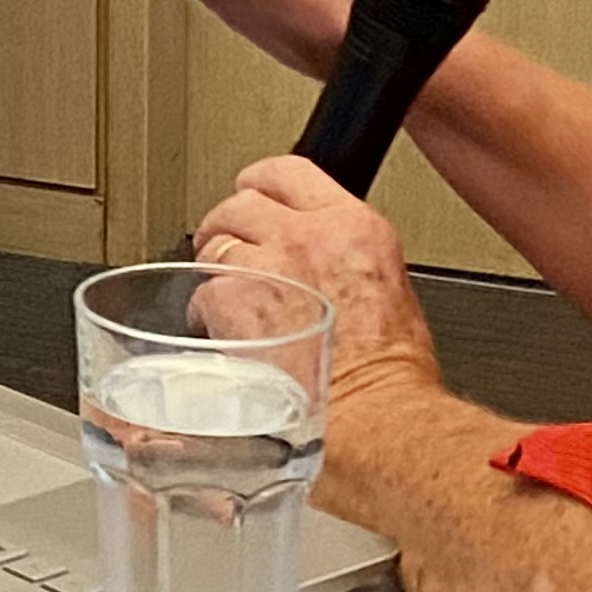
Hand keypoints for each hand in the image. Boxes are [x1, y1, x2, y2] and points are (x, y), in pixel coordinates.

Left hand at [189, 157, 441, 413]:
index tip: (253, 199)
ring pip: (214, 246)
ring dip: (216, 273)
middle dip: (230, 230)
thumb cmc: (389, 375)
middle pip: (239, 205)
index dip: (259, 186)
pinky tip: (223, 337)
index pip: (287, 172)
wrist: (375, 419)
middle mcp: (307, 237)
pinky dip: (206, 315)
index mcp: (352, 227)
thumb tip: (317, 263)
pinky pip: (202, 293)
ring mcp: (265, 266)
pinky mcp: (231, 301)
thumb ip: (343, 259)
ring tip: (232, 306)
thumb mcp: (387, 290)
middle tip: (233, 258)